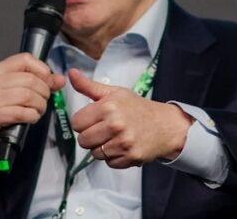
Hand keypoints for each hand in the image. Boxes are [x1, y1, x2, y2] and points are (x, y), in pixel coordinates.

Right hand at [0, 53, 65, 168]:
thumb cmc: (2, 111)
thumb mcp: (19, 92)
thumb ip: (41, 82)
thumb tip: (59, 79)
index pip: (25, 59)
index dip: (42, 71)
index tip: (46, 83)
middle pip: (30, 80)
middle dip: (44, 93)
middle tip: (42, 101)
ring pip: (28, 96)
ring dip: (39, 106)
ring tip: (37, 111)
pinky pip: (23, 112)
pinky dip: (32, 116)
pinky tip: (30, 118)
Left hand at [68, 68, 192, 168]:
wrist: (165, 125)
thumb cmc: (137, 107)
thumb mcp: (113, 93)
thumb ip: (89, 86)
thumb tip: (71, 73)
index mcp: (108, 107)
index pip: (76, 123)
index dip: (83, 122)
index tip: (94, 120)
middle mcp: (115, 125)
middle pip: (83, 141)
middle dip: (91, 136)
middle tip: (104, 130)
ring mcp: (124, 143)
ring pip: (95, 154)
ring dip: (102, 148)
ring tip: (115, 138)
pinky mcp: (131, 157)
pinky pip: (109, 163)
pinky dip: (114, 158)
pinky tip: (123, 147)